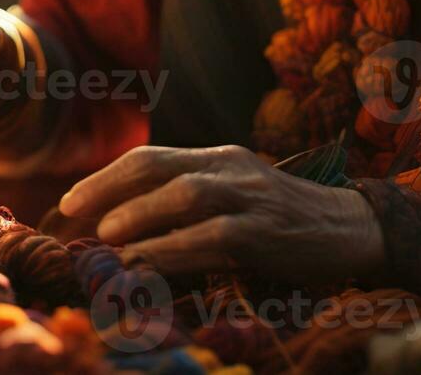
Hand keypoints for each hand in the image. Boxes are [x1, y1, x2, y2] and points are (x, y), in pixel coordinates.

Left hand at [58, 145, 379, 282]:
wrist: (349, 227)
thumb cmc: (281, 220)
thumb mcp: (234, 196)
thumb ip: (189, 202)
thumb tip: (125, 225)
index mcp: (218, 157)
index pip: (152, 158)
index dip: (106, 177)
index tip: (71, 201)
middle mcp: (230, 167)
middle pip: (159, 166)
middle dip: (109, 187)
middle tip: (73, 213)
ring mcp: (250, 197)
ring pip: (186, 194)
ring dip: (140, 213)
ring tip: (107, 235)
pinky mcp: (265, 230)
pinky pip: (213, 235)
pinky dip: (175, 248)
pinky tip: (149, 263)